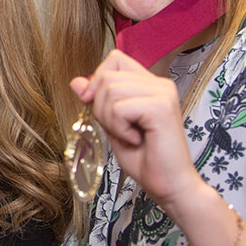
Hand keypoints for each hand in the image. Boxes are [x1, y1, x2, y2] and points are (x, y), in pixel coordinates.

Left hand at [70, 50, 204, 212]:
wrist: (169, 186)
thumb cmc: (144, 158)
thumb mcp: (112, 125)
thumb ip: (97, 102)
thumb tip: (76, 82)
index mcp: (150, 84)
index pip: (114, 59)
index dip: (98, 80)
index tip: (97, 105)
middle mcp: (160, 83)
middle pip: (107, 76)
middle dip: (101, 107)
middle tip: (121, 130)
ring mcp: (163, 93)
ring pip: (110, 90)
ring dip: (110, 120)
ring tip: (130, 136)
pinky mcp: (161, 107)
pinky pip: (120, 108)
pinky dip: (119, 128)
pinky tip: (136, 139)